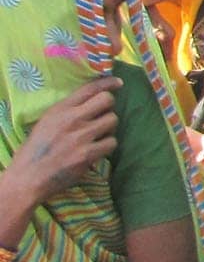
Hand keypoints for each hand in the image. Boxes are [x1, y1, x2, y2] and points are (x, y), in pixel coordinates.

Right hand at [5, 80, 119, 205]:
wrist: (28, 178)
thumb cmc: (35, 151)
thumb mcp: (46, 123)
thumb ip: (67, 111)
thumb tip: (91, 103)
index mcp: (59, 110)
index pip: (89, 88)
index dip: (107, 83)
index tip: (118, 83)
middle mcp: (72, 119)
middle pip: (107, 100)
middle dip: (109, 107)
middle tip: (102, 116)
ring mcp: (81, 136)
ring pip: (112, 120)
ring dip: (108, 128)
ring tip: (98, 136)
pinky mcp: (88, 154)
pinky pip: (111, 142)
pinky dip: (107, 146)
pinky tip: (97, 150)